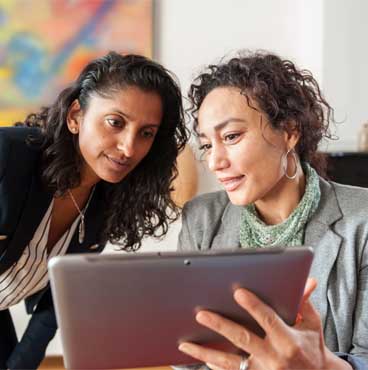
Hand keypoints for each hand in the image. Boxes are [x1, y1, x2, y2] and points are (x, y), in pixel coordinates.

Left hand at [178, 278, 351, 369]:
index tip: (237, 292)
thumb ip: (304, 303)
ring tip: (185, 344)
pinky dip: (214, 366)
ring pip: (229, 362)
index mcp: (288, 341)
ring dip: (205, 352)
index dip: (253, 306)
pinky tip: (199, 357)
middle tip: (201, 314)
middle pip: (242, 339)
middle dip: (220, 326)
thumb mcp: (312, 325)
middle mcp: (273, 358)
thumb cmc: (311, 349)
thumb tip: (307, 280)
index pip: (268, 319)